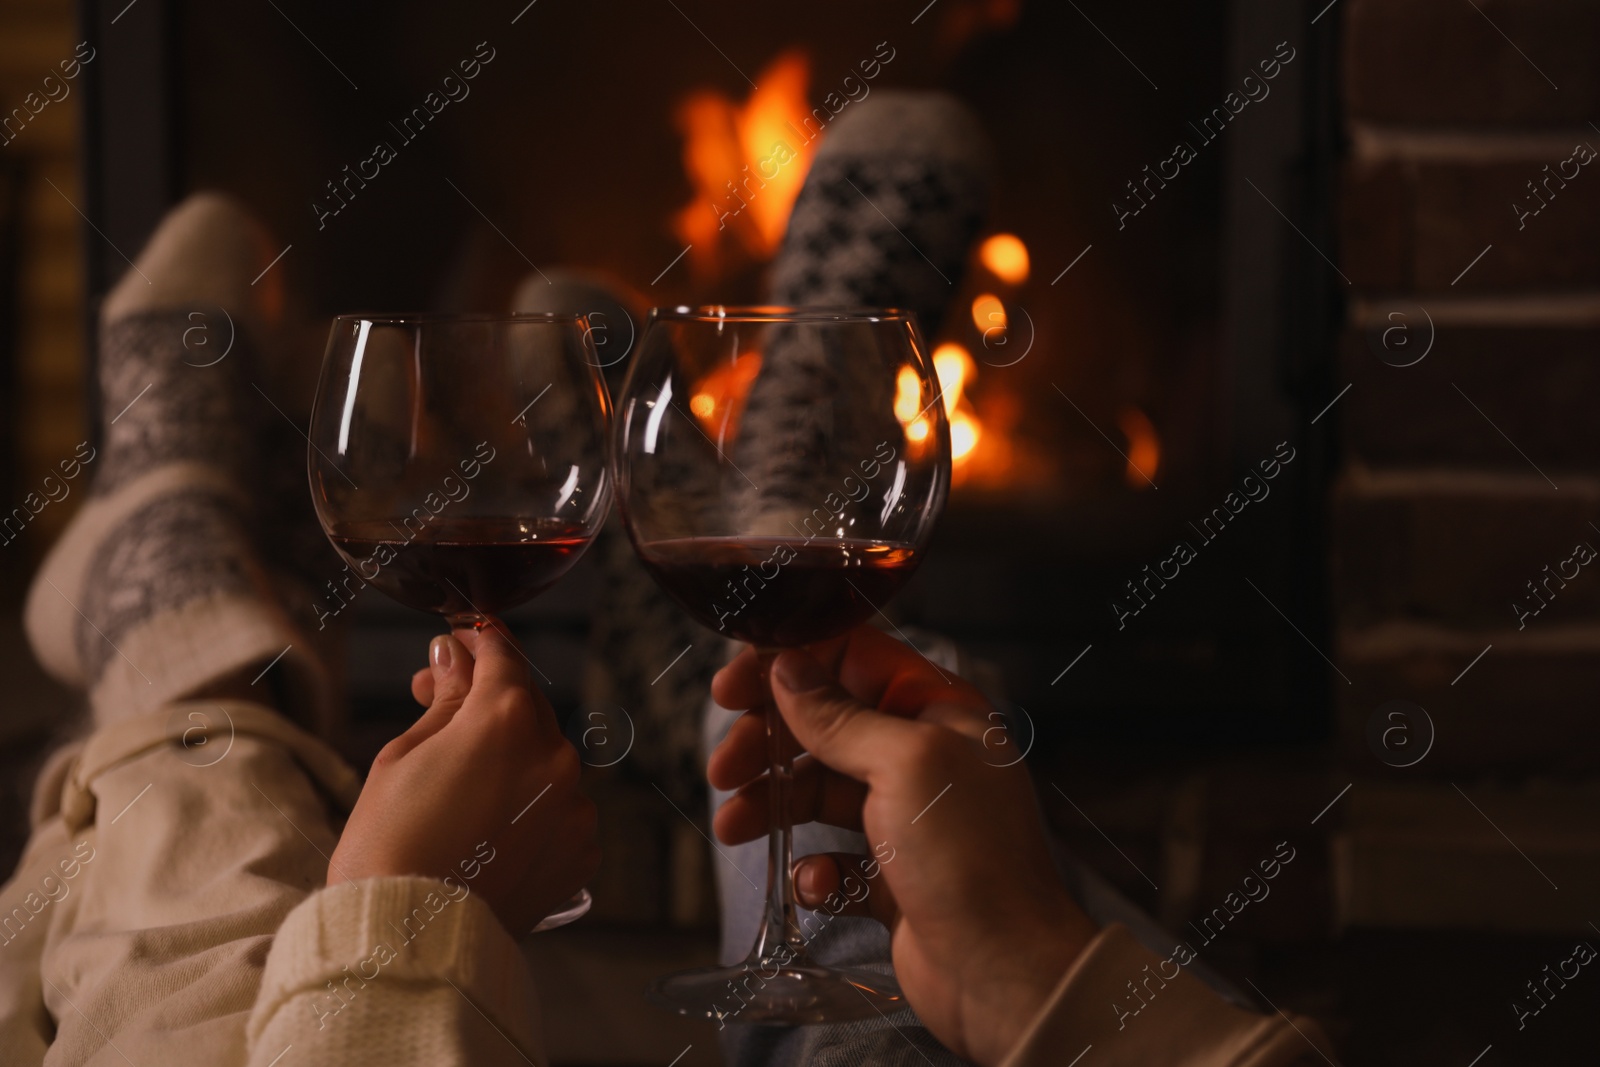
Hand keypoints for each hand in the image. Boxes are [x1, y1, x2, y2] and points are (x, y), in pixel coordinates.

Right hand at [329, 623, 598, 935]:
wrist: (409, 936)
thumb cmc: (389, 844)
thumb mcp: (403, 755)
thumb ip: (444, 699)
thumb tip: (455, 655)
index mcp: (507, 719)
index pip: (503, 655)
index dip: (477, 640)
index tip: (459, 642)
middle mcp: (555, 755)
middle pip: (527, 705)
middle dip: (486, 699)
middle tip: (437, 702)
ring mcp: (575, 804)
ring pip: (545, 759)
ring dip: (511, 756)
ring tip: (459, 783)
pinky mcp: (581, 848)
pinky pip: (559, 808)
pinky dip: (532, 806)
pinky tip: (489, 825)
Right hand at [709, 627, 1096, 1066]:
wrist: (1003, 974)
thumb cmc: (970, 857)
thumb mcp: (904, 765)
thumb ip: (840, 717)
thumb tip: (786, 668)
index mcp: (938, 711)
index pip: (852, 659)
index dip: (789, 665)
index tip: (732, 688)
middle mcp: (922, 757)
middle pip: (823, 725)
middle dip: (767, 741)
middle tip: (724, 768)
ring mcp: (905, 819)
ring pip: (817, 790)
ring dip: (771, 803)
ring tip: (734, 827)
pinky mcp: (889, 877)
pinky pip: (832, 857)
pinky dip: (813, 868)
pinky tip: (814, 883)